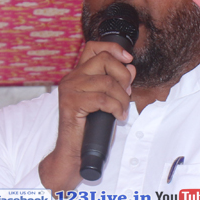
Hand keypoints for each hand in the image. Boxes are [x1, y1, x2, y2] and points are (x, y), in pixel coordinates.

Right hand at [39, 41, 135, 192]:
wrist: (75, 152)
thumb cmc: (91, 129)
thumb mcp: (109, 101)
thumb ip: (117, 83)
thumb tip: (130, 67)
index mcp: (79, 74)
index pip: (93, 47)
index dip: (113, 48)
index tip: (128, 59)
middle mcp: (71, 78)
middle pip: (104, 60)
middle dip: (123, 76)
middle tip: (127, 93)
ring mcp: (69, 89)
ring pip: (106, 81)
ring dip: (122, 97)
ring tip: (122, 110)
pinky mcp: (71, 103)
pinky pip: (102, 99)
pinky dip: (116, 108)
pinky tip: (117, 117)